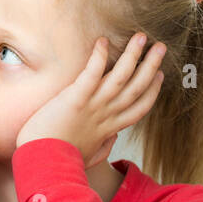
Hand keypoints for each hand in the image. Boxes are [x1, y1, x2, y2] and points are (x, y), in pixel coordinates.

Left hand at [16, 34, 165, 166]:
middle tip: (160, 47)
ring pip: (121, 77)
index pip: (138, 107)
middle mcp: (106, 116)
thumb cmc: (56, 159)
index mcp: (108, 129)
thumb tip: (109, 142)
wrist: (42, 164)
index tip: (158, 75)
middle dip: (150, 65)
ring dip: (133, 55)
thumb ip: (100, 148)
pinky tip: (103, 41)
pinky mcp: (75, 99)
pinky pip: (92, 73)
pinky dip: (99, 57)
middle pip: (137, 87)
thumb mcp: (86, 156)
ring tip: (141, 37)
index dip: (151, 90)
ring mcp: (93, 106)